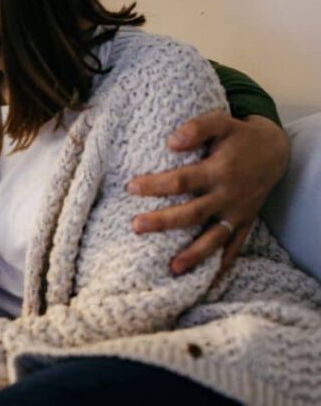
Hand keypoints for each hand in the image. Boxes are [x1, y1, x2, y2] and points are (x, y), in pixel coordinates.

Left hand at [127, 112, 288, 275]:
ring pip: (214, 238)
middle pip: (193, 213)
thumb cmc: (238, 136)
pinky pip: (234, 249)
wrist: (274, 151)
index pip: (183, 180)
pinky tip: (206, 283)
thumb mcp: (222, 121)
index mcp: (219, 170)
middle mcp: (228, 195)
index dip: (157, 184)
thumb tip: (171, 141)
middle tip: (136, 227)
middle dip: (164, 222)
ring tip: (172, 269)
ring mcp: (237, 213)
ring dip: (194, 255)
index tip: (131, 187)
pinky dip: (222, 266)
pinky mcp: (244, 224)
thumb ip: (197, 127)